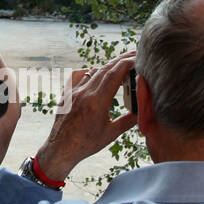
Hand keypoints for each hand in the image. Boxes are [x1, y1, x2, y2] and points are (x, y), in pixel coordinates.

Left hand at [35, 52, 137, 181]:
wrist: (61, 149)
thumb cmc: (86, 144)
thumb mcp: (111, 133)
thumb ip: (128, 120)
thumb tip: (142, 111)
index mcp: (96, 102)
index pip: (114, 75)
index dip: (126, 63)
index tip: (137, 58)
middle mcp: (84, 93)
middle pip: (105, 69)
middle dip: (121, 60)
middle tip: (134, 54)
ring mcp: (73, 92)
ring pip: (93, 72)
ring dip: (108, 66)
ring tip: (120, 64)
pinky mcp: (67, 94)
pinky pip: (80, 76)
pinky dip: (91, 72)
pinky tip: (98, 73)